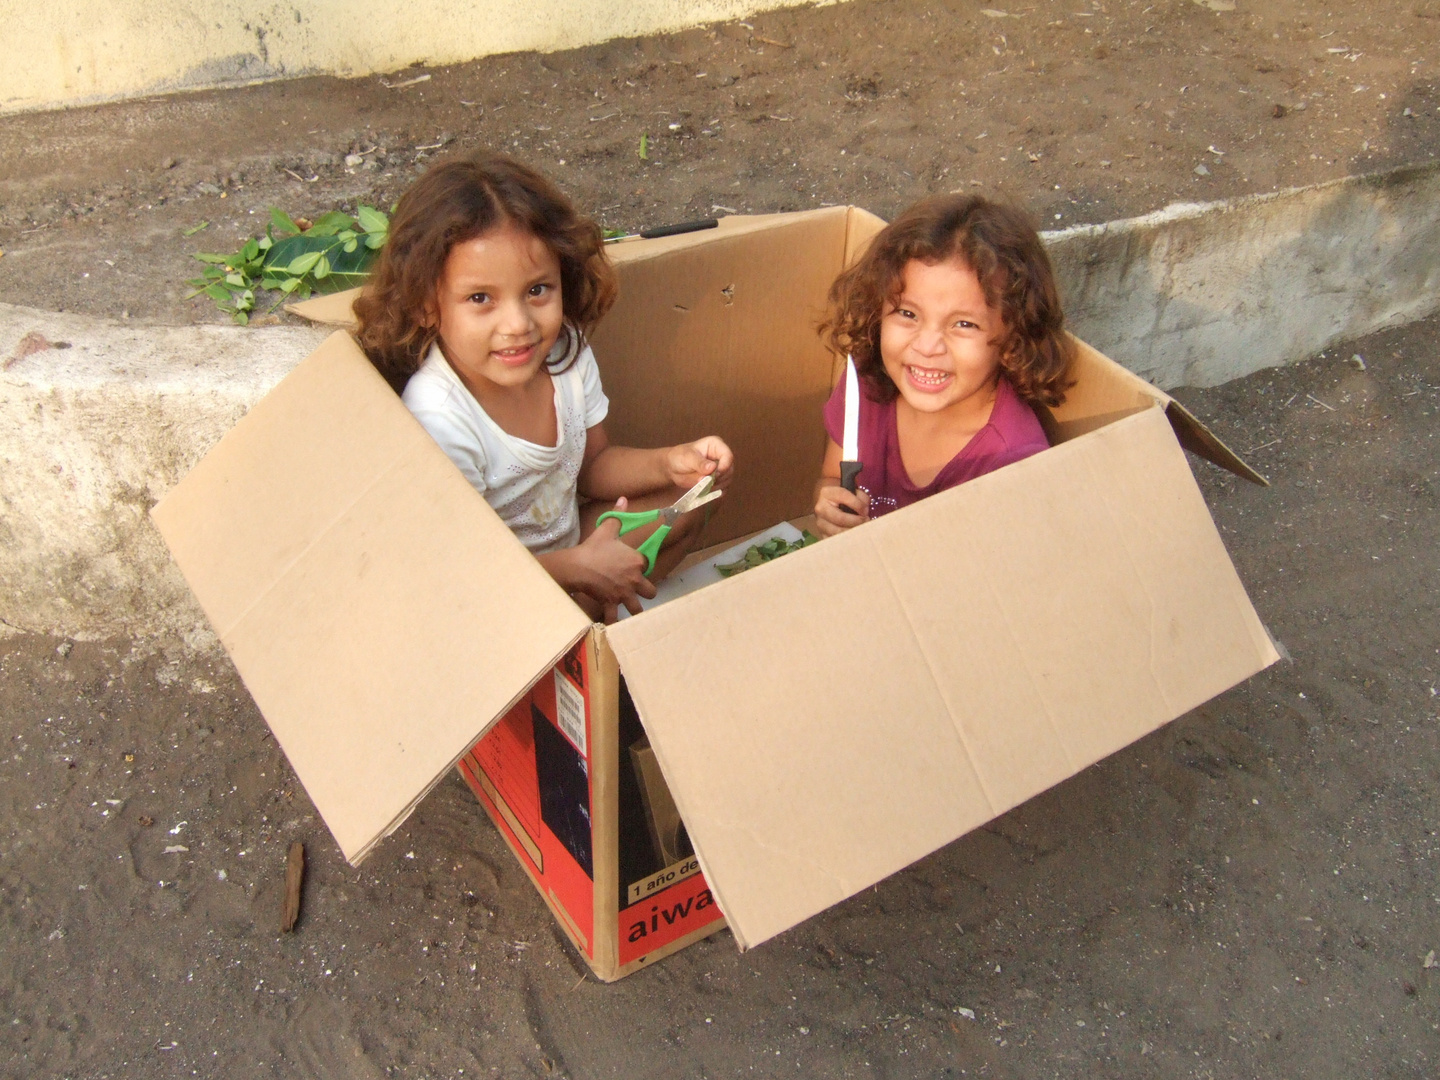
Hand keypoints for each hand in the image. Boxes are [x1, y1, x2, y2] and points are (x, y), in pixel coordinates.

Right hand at [574, 499, 656, 616]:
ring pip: (638, 608)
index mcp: (637, 561)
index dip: (642, 566)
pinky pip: (615, 617)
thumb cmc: (594, 547)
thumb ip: (618, 515)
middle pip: (651, 591)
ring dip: (635, 609)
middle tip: (637, 589)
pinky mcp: (611, 603)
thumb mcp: (607, 529)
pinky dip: (614, 621)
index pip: (647, 565)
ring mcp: (624, 594)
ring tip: (630, 607)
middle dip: (646, 591)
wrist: (578, 565)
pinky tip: (614, 623)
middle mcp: (634, 580)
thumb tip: (623, 499)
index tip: (634, 566)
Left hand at [665, 436, 733, 490]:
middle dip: (719, 479)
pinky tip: (705, 491)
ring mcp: (721, 470)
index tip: (715, 476)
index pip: (728, 456)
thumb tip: (712, 468)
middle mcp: (721, 457)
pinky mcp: (718, 481)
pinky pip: (722, 489)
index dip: (724, 467)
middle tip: (705, 482)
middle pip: (729, 470)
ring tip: (702, 486)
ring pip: (727, 481)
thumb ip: (699, 463)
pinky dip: (715, 492)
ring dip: (716, 487)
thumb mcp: (687, 457)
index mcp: (716, 445)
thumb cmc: (680, 457)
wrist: (673, 468)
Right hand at [813, 482, 870, 537]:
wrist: (830, 505)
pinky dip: (847, 540)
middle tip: (866, 521)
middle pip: (840, 518)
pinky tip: (855, 536)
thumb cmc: (845, 498)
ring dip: (853, 532)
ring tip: (862, 529)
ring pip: (838, 532)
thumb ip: (861, 498)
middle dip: (856, 521)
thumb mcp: (853, 492)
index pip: (843, 496)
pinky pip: (836, 541)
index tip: (866, 511)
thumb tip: (865, 512)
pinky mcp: (822, 535)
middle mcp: (820, 508)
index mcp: (827, 493)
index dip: (857, 504)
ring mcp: (820, 523)